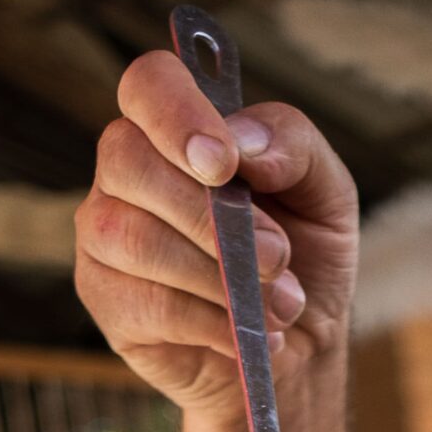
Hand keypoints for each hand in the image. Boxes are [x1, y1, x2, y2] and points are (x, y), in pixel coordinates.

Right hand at [75, 50, 357, 413]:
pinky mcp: (106, 300)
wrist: (300, 348)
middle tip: (276, 257)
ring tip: (277, 304)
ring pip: (136, 238)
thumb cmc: (304, 259)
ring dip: (219, 277)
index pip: (148, 84)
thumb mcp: (327, 194)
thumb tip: (245, 144)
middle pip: (129, 160)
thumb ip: (295, 146)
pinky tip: (246, 332)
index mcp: (176, 128)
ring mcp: (105, 236)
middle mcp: (127, 173)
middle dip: (210, 216)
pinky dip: (212, 322)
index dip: (177, 114)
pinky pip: (150, 304)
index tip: (225, 163)